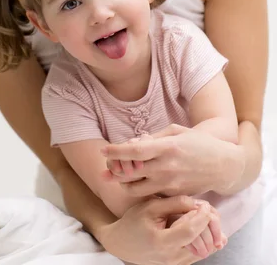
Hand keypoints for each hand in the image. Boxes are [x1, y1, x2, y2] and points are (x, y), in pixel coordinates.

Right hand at [98, 195, 217, 264]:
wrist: (123, 243)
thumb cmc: (134, 221)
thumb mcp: (151, 206)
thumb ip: (174, 204)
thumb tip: (197, 204)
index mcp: (161, 242)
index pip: (189, 232)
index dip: (201, 217)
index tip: (204, 205)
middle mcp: (170, 258)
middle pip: (202, 244)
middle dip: (209, 225)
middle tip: (208, 209)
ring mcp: (176, 264)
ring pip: (205, 250)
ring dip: (209, 233)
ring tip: (206, 216)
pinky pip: (200, 254)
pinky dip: (206, 240)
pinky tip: (205, 227)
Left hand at [101, 124, 243, 196]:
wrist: (222, 166)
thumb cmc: (198, 143)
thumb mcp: (176, 132)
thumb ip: (153, 138)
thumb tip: (133, 143)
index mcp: (167, 147)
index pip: (134, 151)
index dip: (115, 152)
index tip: (104, 151)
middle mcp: (166, 167)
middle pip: (130, 173)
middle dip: (113, 172)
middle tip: (105, 169)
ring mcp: (170, 184)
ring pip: (136, 190)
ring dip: (125, 184)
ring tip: (121, 177)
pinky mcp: (174, 195)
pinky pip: (150, 195)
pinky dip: (141, 191)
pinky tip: (139, 184)